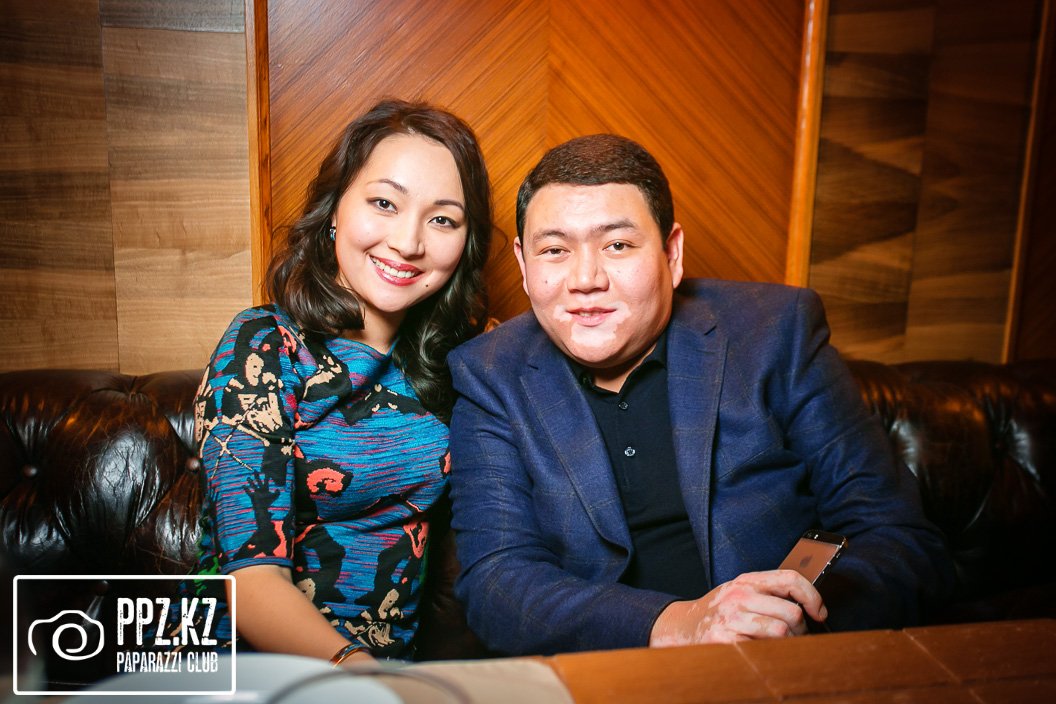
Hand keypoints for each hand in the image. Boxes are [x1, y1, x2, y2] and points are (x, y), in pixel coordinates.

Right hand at [649, 570, 826, 645]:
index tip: (819, 612)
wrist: (683, 627)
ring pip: (781, 631)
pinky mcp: (725, 640)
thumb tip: (809, 604)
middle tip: (794, 635)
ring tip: (778, 645)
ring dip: (787, 644)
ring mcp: (731, 618)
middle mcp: (739, 596)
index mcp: (747, 581)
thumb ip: (769, 592)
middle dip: (800, 629)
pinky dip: (770, 655)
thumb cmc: (720, 611)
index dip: (812, 596)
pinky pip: (763, 650)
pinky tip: (762, 652)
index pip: (790, 579)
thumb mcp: (741, 592)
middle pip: (791, 612)